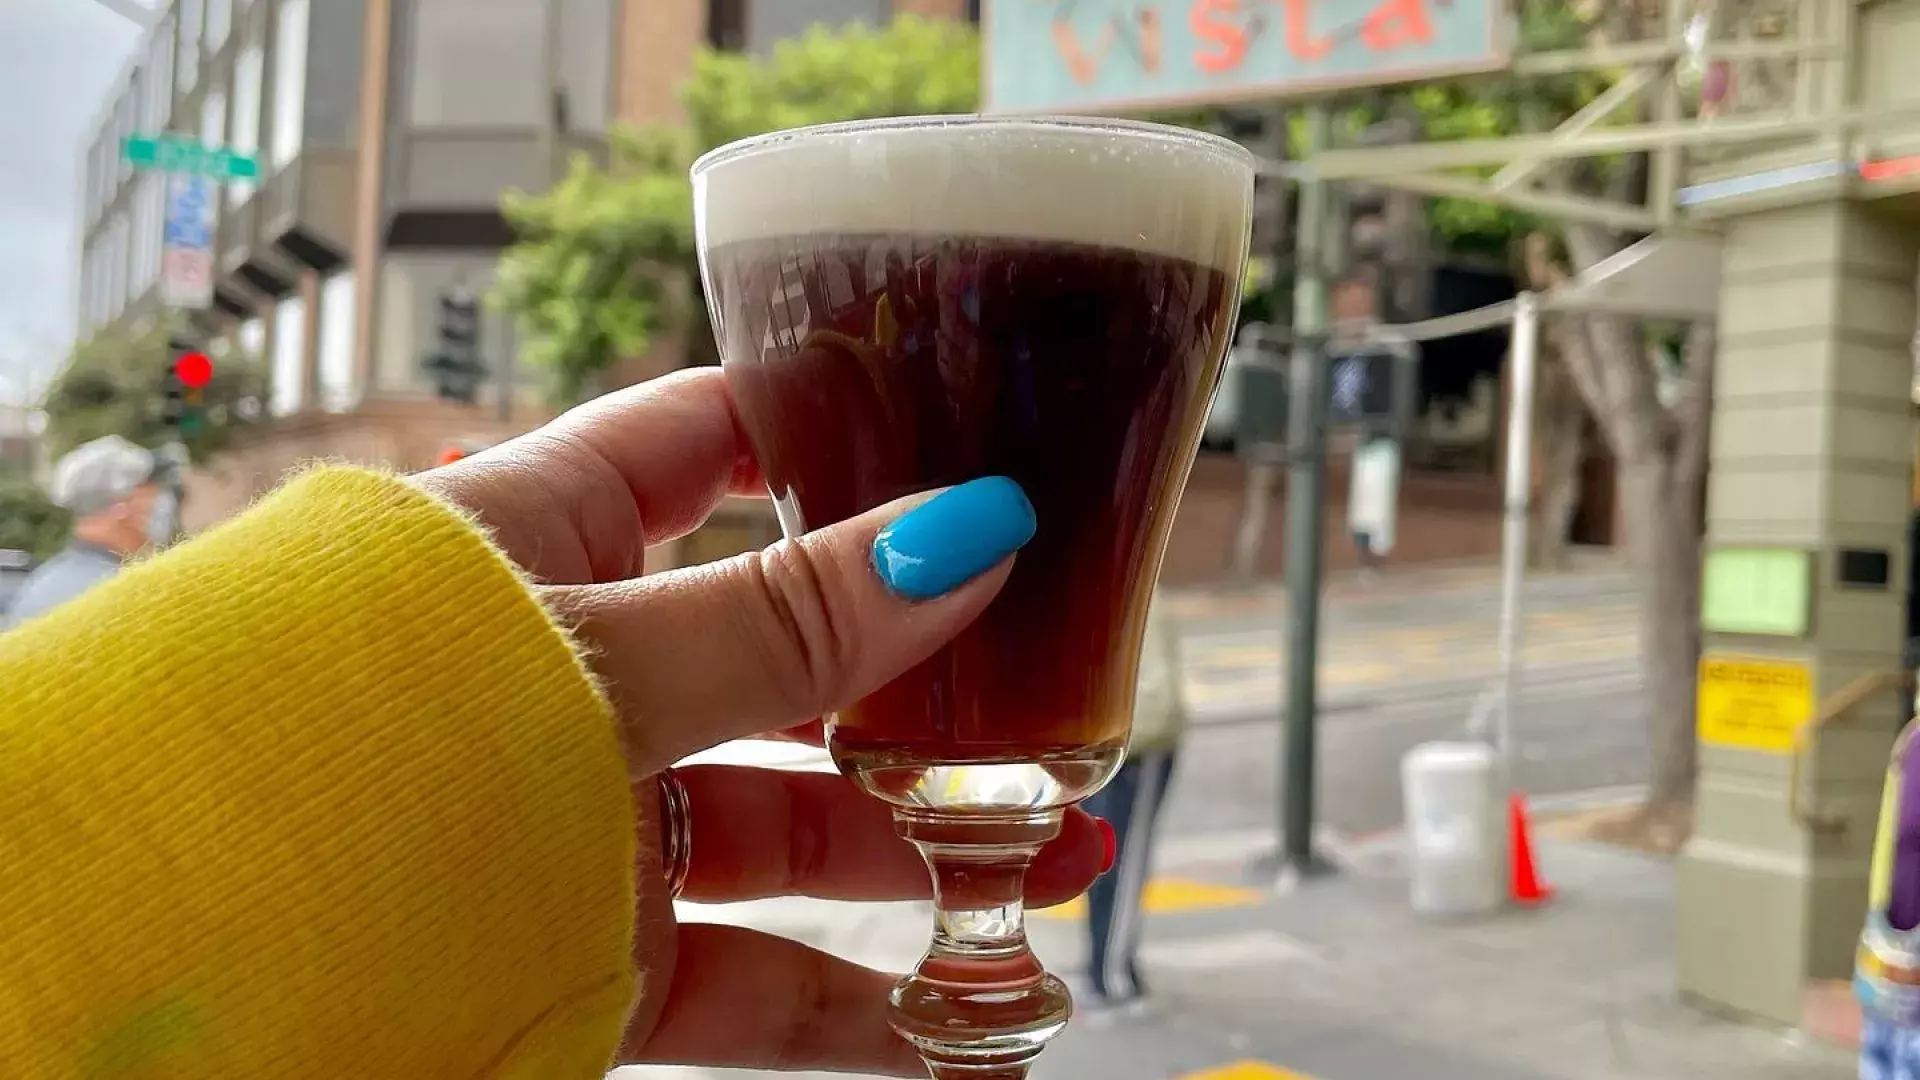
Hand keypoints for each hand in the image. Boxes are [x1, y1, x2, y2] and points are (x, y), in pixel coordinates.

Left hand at [415, 369, 1105, 1075]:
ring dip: (920, 848)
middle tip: (1054, 685)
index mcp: (538, 539)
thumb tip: (973, 529)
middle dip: (922, 678)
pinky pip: (750, 977)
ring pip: (786, 825)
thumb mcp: (594, 664)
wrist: (190, 977)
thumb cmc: (362, 748)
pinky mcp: (593, 953)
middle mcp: (573, 672)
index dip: (832, 429)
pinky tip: (961, 1026)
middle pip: (785, 655)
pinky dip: (853, 1009)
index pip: (707, 445)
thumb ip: (784, 621)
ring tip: (1055, 857)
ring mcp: (588, 820)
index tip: (968, 426)